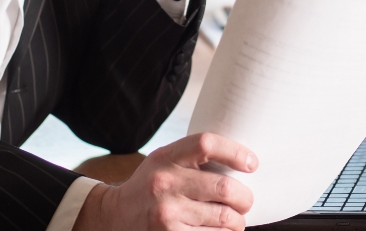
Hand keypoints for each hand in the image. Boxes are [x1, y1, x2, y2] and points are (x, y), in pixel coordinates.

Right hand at [73, 133, 256, 230]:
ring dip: (237, 221)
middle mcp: (165, 183)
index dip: (235, 152)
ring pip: (225, 217)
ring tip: (234, 220)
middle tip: (245, 201)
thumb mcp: (162, 162)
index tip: (251, 164)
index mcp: (166, 157)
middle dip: (245, 198)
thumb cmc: (149, 187)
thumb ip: (191, 158)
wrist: (114, 217)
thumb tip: (240, 161)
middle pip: (225, 186)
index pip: (207, 143)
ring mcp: (167, 213)